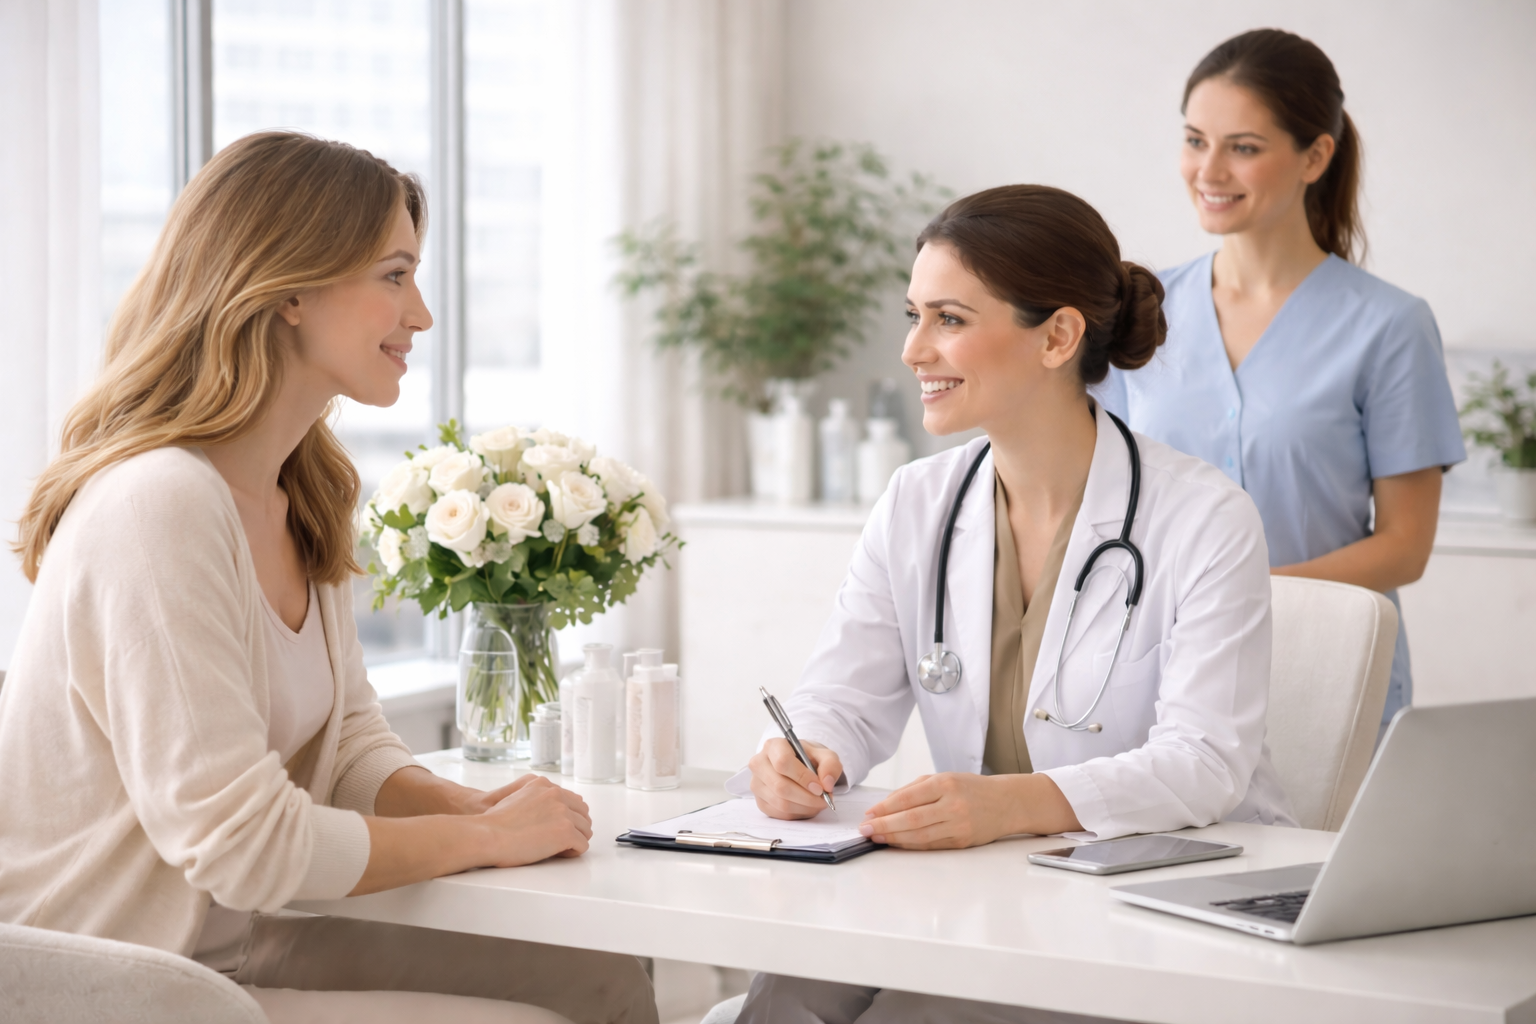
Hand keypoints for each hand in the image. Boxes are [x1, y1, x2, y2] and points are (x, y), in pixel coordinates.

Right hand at [474, 774, 592, 864]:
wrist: (487, 836)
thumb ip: (534, 799)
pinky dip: (573, 852)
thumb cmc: (494, 824)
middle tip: (563, 840)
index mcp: (543, 785)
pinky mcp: (566, 832)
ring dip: (575, 840)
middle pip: (583, 813)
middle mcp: (556, 795)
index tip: (560, 828)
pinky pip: (582, 845)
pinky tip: (559, 854)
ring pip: (585, 829)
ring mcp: (563, 813)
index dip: (569, 816)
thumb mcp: (515, 797)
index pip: (572, 799)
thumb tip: (545, 814)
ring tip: (558, 849)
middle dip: (576, 827)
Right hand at [749, 739, 842, 819]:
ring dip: (804, 807)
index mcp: (773, 746)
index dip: (802, 777)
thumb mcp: (825, 756)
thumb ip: (830, 765)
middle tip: (823, 799)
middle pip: (780, 786)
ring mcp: (757, 784)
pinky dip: (798, 814)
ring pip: (780, 803)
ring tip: (818, 803)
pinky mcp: (760, 802)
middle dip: (806, 797)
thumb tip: (827, 784)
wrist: (800, 767)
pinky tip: (807, 806)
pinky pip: (780, 814)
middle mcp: (759, 764)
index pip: (782, 762)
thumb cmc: (810, 759)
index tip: (819, 787)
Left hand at [858, 772, 1080, 848]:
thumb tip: (885, 804)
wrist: (1007, 803)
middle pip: (911, 819)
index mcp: (946, 784)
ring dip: (894, 839)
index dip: (885, 808)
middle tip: (865, 830)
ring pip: (920, 836)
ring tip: (877, 838)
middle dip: (884, 826)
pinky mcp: (962, 842)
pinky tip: (897, 843)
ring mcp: (959, 825)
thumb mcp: (944, 777)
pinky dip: (911, 846)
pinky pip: (931, 845)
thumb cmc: (971, 788)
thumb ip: (915, 789)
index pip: (908, 798)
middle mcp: (953, 805)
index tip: (869, 814)